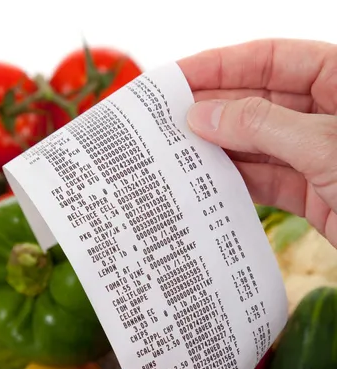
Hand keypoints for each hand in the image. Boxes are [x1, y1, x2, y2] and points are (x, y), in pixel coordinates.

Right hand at [179, 39, 336, 246]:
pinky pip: (267, 180)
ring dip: (219, 149)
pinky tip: (207, 181)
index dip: (220, 65)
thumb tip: (204, 113)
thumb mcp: (324, 144)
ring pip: (258, 144)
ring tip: (175, 151)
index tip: (176, 77)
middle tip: (164, 120)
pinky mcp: (314, 193)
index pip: (270, 58)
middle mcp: (327, 113)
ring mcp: (318, 155)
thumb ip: (262, 126)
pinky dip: (238, 182)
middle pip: (258, 101)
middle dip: (213, 110)